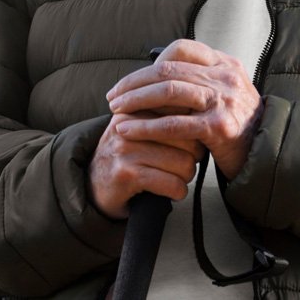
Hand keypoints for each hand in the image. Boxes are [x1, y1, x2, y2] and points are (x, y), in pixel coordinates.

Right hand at [87, 111, 203, 219]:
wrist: (94, 186)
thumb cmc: (130, 155)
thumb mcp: (142, 127)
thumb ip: (167, 114)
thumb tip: (205, 109)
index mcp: (137, 107)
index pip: (181, 111)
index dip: (194, 130)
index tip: (192, 140)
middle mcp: (129, 124)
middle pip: (188, 137)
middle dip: (194, 155)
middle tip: (186, 163)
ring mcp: (126, 148)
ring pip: (184, 162)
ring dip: (187, 176)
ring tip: (177, 177)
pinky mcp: (127, 174)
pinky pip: (171, 183)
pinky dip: (178, 191)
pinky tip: (173, 192)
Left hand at [105, 39, 262, 179]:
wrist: (266, 154)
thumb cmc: (239, 124)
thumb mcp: (226, 91)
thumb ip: (201, 78)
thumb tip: (158, 74)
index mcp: (225, 64)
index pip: (181, 48)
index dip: (151, 62)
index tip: (131, 79)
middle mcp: (225, 77)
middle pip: (168, 69)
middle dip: (135, 82)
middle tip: (114, 96)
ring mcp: (223, 100)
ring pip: (168, 92)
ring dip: (136, 101)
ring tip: (116, 110)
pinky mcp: (217, 127)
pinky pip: (173, 124)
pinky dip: (146, 127)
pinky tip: (128, 130)